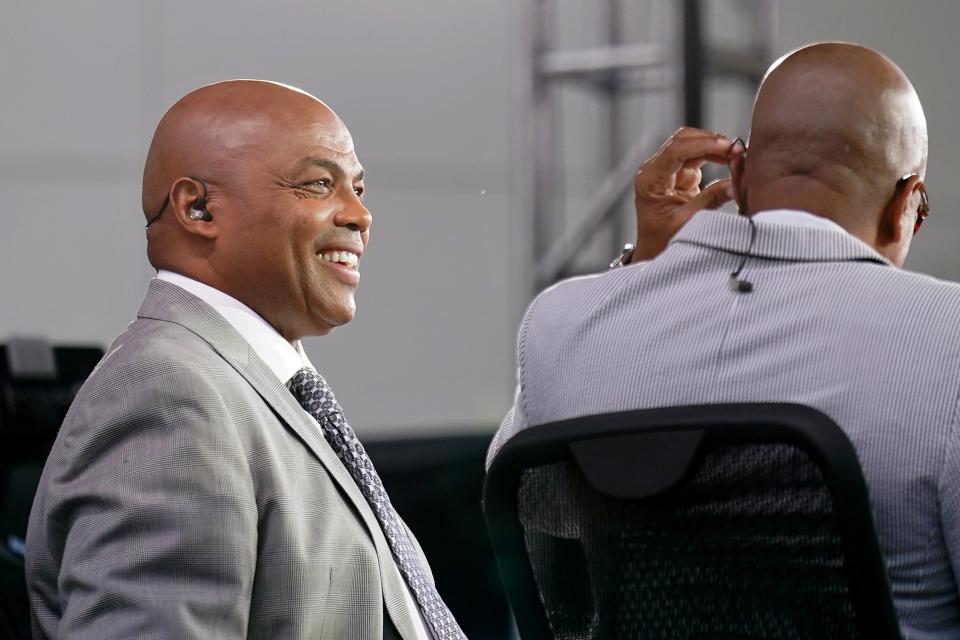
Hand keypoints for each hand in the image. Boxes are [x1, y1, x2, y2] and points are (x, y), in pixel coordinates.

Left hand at [631, 127, 736, 261]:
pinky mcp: (678, 176)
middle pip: (683, 141)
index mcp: (650, 181)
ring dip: (715, 148)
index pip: (676, 150)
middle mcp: (654, 171)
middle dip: (711, 142)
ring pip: (692, 146)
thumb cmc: (663, 242)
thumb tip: (738, 183)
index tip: (728, 147)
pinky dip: (715, 157)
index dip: (704, 144)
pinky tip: (731, 161)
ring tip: (738, 156)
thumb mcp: (688, 222)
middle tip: (738, 150)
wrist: (654, 253)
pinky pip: (698, 158)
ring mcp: (666, 171)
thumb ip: (711, 199)